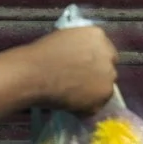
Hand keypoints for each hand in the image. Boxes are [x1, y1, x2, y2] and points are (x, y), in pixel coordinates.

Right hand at [0, 23, 117, 116]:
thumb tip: (81, 57)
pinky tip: (70, 103)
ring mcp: (108, 78)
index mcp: (97, 36)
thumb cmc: (41, 54)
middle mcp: (108, 55)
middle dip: (97, 75)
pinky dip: (86, 107)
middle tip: (78, 81)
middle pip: (108, 68)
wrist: (34, 74)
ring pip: (104, 88)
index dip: (94, 60)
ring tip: (73, 94)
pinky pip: (96, 105)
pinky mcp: (103, 97)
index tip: (83, 67)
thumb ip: (80, 46)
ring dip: (92, 91)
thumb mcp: (64, 38)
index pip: (105, 50)